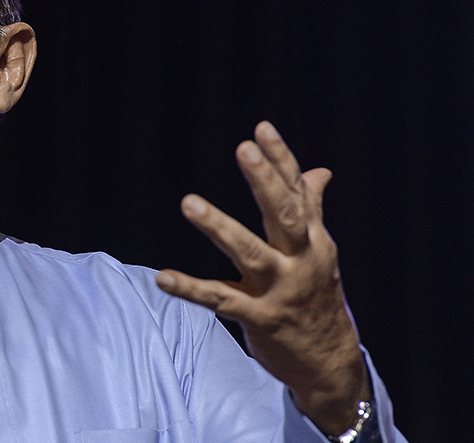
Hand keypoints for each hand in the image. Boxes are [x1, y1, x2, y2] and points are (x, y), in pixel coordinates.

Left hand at [155, 121, 370, 434]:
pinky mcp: (259, 318)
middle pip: (285, 215)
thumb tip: (318, 171)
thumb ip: (312, 209)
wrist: (330, 364)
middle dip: (265, 181)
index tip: (261, 128)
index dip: (280, 160)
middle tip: (243, 148)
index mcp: (314, 240)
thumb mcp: (320, 252)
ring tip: (189, 201)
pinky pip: (219, 301)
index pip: (297, 193)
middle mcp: (301, 261)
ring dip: (219, 227)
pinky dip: (190, 289)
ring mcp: (280, 291)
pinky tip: (162, 277)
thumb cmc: (317, 296)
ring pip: (249, 253)